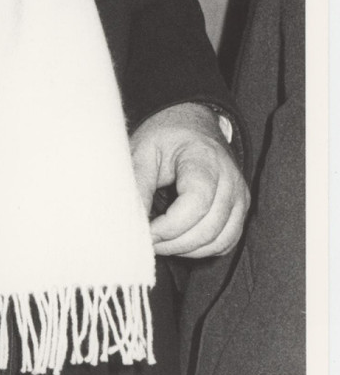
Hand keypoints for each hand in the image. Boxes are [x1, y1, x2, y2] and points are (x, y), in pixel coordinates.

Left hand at [130, 101, 248, 257]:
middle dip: (174, 242)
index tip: (146, 231)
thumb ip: (138, 185)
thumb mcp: (143, 150)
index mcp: (204, 158)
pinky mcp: (239, 210)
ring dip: (186, 249)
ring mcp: (239, 196)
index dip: (170, 226)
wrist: (191, 125)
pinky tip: (178, 241)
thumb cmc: (165, 137)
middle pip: (208, 228)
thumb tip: (134, 222)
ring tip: (160, 242)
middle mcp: (230, 179)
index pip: (196, 203)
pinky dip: (201, 249)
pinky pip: (225, 242)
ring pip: (219, 240)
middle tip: (147, 240)